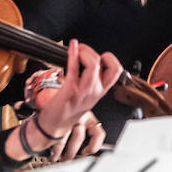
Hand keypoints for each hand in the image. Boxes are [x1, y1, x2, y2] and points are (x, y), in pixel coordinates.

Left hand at [19, 41, 121, 160]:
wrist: (54, 125)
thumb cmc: (68, 109)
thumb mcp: (87, 95)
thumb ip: (91, 79)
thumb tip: (87, 60)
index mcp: (101, 91)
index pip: (116, 70)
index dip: (109, 58)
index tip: (98, 56)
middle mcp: (95, 90)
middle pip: (103, 63)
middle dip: (91, 51)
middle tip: (82, 50)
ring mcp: (83, 90)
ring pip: (92, 64)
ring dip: (83, 52)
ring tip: (76, 50)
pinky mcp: (69, 89)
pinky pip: (74, 67)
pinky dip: (73, 53)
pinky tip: (72, 46)